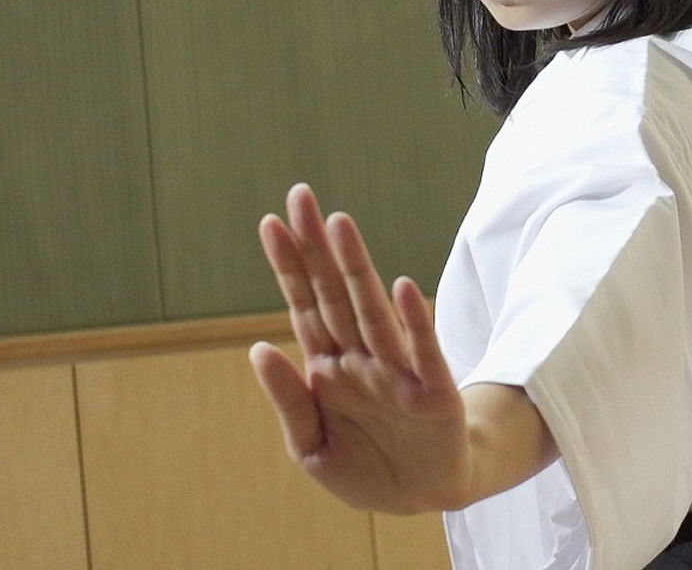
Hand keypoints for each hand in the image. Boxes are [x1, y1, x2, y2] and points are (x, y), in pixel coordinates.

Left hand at [250, 183, 467, 514]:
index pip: (305, 306)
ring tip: (339, 227)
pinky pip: (422, 351)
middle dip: (316, 247)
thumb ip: (288, 400)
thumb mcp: (312, 447)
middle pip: (335, 294)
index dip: (288, 266)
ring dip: (357, 268)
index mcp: (328, 368)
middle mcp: (361, 359)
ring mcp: (398, 371)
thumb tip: (257, 350)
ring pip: (372, 312)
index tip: (270, 223)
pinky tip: (402, 287)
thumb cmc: (367, 467)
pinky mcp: (433, 391)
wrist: (426, 497)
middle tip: (301, 195)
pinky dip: (414, 320)